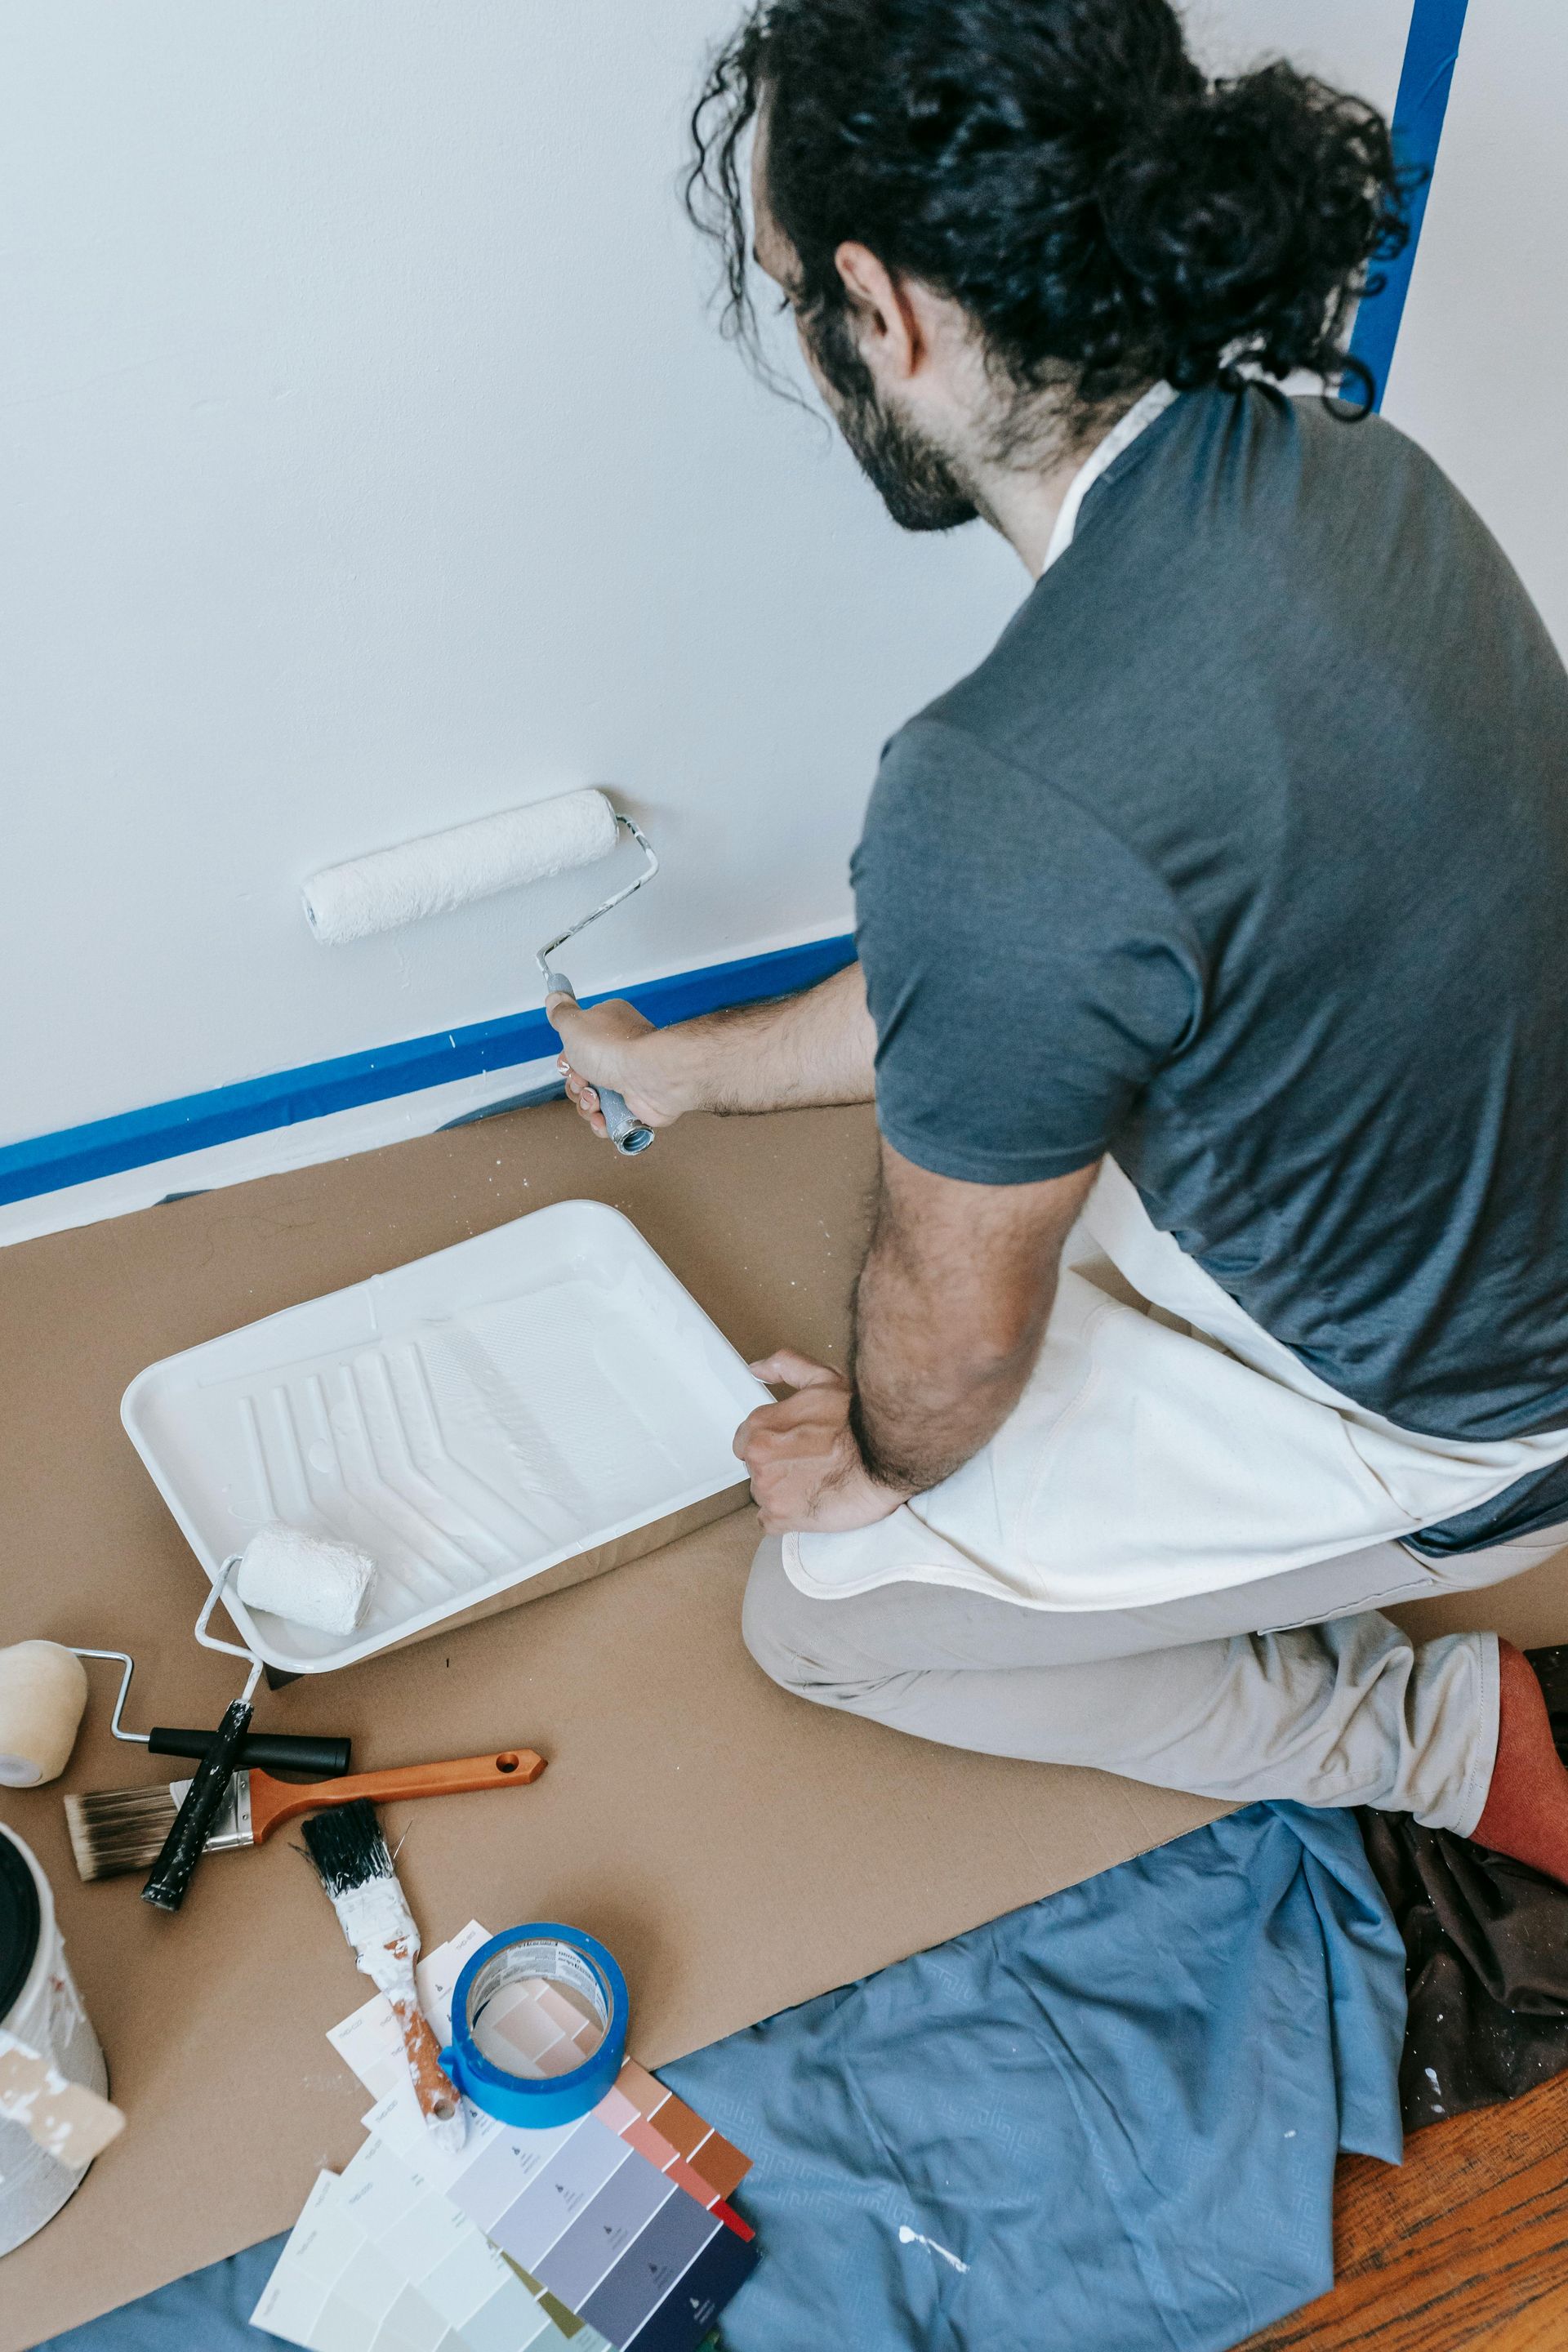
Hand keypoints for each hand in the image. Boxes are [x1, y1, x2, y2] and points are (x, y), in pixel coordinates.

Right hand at [548, 995, 684, 1140]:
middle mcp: (618, 1052)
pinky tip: (603, 1118)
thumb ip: (561, 1013)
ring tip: (597, 1102)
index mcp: (606, 1027)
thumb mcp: (574, 1023)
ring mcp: (628, 1079)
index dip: (567, 1060)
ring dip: (587, 1105)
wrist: (650, 1076)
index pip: (577, 1046)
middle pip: (582, 1076)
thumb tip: (554, 998)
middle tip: (584, 1083)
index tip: (569, 1063)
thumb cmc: (614, 1048)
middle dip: (576, 1086)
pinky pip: (610, 1118)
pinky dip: (603, 1122)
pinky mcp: (635, 1104)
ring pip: (593, 1100)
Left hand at [734, 1349, 907, 1534]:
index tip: (793, 1447)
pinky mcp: (783, 1518)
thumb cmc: (858, 1421)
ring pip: (763, 1494)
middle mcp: (758, 1459)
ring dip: (783, 1492)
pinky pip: (770, 1523)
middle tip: (810, 1464)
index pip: (746, 1442)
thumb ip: (786, 1367)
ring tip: (815, 1483)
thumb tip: (758, 1369)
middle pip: (756, 1469)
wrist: (884, 1457)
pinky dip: (785, 1517)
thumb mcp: (823, 1379)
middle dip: (778, 1467)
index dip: (772, 1444)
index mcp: (761, 1427)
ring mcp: (769, 1490)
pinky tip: (807, 1505)